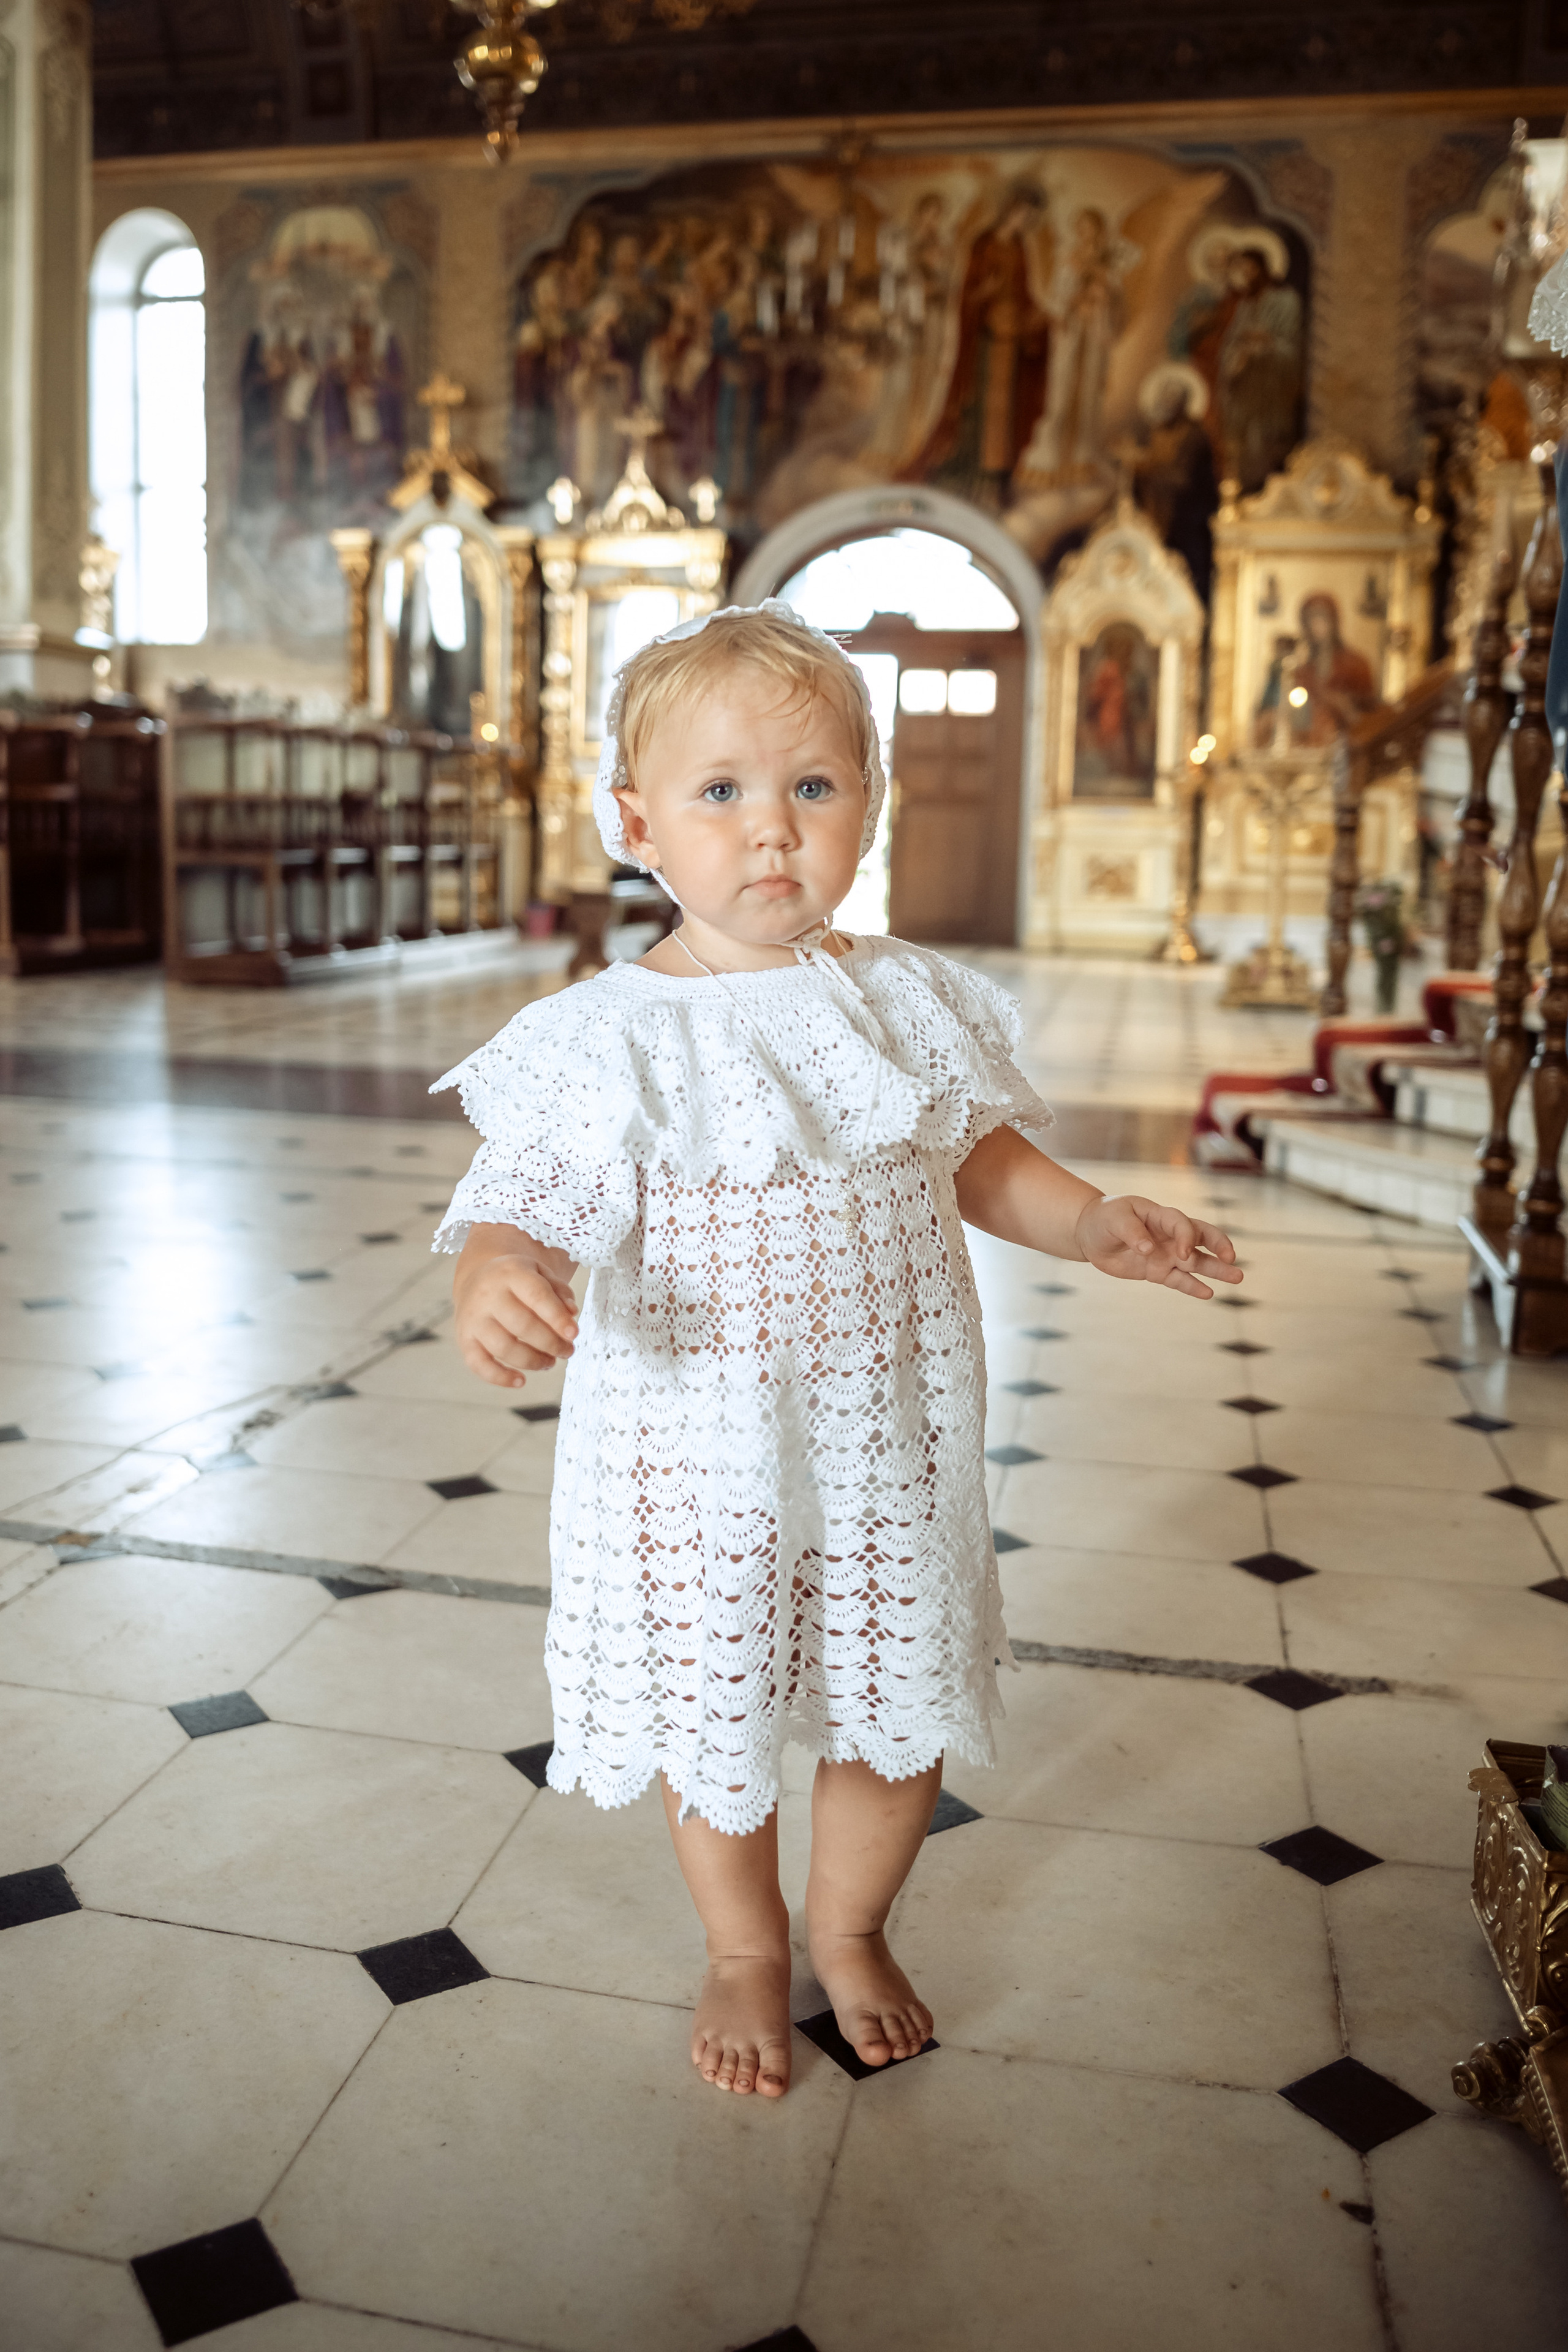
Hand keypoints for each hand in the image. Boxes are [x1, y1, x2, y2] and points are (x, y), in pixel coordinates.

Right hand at [453, 1249, 578, 1388]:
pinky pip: (478, 1364)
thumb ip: (560, 1291)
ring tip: (550, 1362)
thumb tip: (572, 1313)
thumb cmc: (516, 1281)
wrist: (477, 1279)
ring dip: (533, 1361)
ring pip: (504, 1348)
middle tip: (567, 1351)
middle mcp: (488, 1295)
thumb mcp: (540, 1273)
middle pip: (522, 1325)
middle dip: (551, 1343)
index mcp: (511, 1273)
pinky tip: (520, 1381)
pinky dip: (499, 1377)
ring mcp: (473, 1318)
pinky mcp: (464, 1339)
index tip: (574, 1334)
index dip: (557, 1318)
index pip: (537, 1296)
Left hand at [1074, 1195, 1241, 1300]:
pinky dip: (1193, 1287)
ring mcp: (1166, 1254)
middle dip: (1218, 1246)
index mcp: (1161, 1216)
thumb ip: (1132, 1232)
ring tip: (1237, 1277)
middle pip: (1202, 1237)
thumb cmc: (1105, 1219)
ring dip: (1216, 1269)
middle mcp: (1169, 1235)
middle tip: (1232, 1258)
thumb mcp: (1115, 1219)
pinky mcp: (1158, 1271)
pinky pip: (1179, 1280)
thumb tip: (1148, 1250)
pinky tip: (1209, 1293)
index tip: (1184, 1253)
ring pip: (1196, 1262)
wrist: (1091, 1234)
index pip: (1183, 1224)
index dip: (1187, 1237)